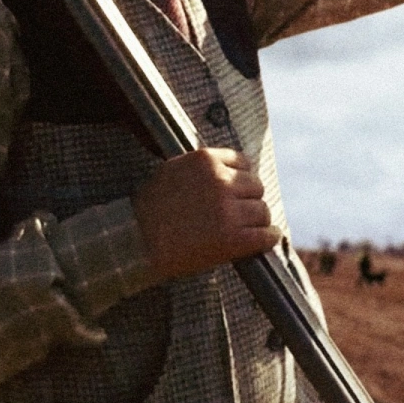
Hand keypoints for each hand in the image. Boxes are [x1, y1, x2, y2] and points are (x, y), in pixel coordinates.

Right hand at [132, 147, 279, 279]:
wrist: (135, 242)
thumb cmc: (151, 208)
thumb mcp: (173, 171)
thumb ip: (202, 167)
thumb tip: (232, 168)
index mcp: (206, 160)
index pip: (243, 163)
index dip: (240, 179)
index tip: (236, 191)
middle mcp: (220, 182)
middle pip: (257, 187)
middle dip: (248, 200)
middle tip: (238, 214)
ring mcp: (228, 211)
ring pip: (263, 211)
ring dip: (256, 220)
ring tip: (245, 229)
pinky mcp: (233, 239)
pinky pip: (266, 235)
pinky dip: (268, 238)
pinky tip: (263, 240)